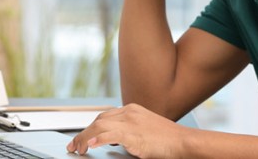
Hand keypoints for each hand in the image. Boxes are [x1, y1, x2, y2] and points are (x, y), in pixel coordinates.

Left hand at [66, 104, 188, 157]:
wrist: (184, 142)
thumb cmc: (168, 140)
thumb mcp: (145, 131)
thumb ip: (129, 132)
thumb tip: (114, 141)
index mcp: (132, 110)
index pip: (105, 116)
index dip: (91, 127)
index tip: (82, 137)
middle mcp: (129, 112)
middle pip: (99, 120)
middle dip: (83, 132)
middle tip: (74, 145)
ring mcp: (131, 122)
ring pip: (99, 126)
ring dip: (85, 137)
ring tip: (78, 148)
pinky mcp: (133, 134)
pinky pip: (109, 135)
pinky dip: (98, 139)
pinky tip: (90, 144)